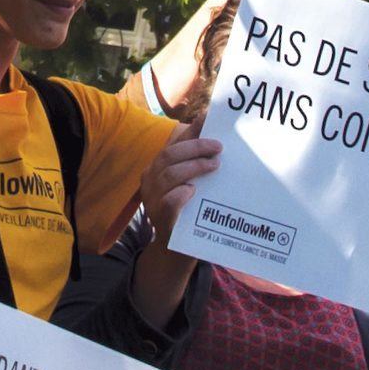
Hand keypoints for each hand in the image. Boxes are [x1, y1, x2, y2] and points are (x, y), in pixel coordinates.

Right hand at [138, 118, 221, 245]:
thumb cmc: (186, 212)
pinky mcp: (160, 219)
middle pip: (169, 155)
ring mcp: (152, 200)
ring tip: (214, 165)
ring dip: (194, 167)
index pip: (173, 144)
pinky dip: (181, 194)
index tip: (208, 117)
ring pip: (169, 175)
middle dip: (195, 148)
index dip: (190, 131)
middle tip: (218, 148)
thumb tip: (213, 135)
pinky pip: (169, 201)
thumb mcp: (189, 184)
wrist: (174, 251)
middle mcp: (150, 181)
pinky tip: (193, 191)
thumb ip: (195, 162)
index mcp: (156, 169)